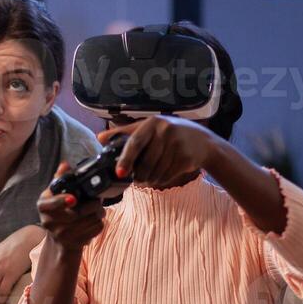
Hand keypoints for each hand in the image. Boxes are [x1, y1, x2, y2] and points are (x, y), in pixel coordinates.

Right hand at [37, 163, 106, 252]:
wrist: (59, 240)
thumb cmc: (58, 212)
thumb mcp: (54, 194)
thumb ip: (60, 179)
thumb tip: (65, 164)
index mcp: (43, 206)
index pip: (51, 203)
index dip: (62, 201)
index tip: (73, 199)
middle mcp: (49, 222)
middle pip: (77, 213)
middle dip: (93, 205)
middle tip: (98, 200)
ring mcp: (62, 235)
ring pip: (89, 220)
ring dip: (99, 213)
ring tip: (98, 209)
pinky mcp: (75, 243)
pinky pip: (95, 229)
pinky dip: (99, 223)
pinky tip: (95, 220)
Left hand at [101, 116, 222, 189]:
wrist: (203, 142)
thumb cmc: (170, 133)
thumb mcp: (150, 128)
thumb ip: (125, 133)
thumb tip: (100, 138)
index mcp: (153, 123)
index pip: (135, 142)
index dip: (126, 159)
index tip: (119, 173)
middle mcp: (166, 131)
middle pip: (145, 163)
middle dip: (139, 176)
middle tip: (137, 179)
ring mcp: (177, 145)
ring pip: (155, 173)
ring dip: (150, 180)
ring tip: (150, 177)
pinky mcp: (186, 158)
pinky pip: (166, 177)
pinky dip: (161, 180)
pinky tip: (163, 174)